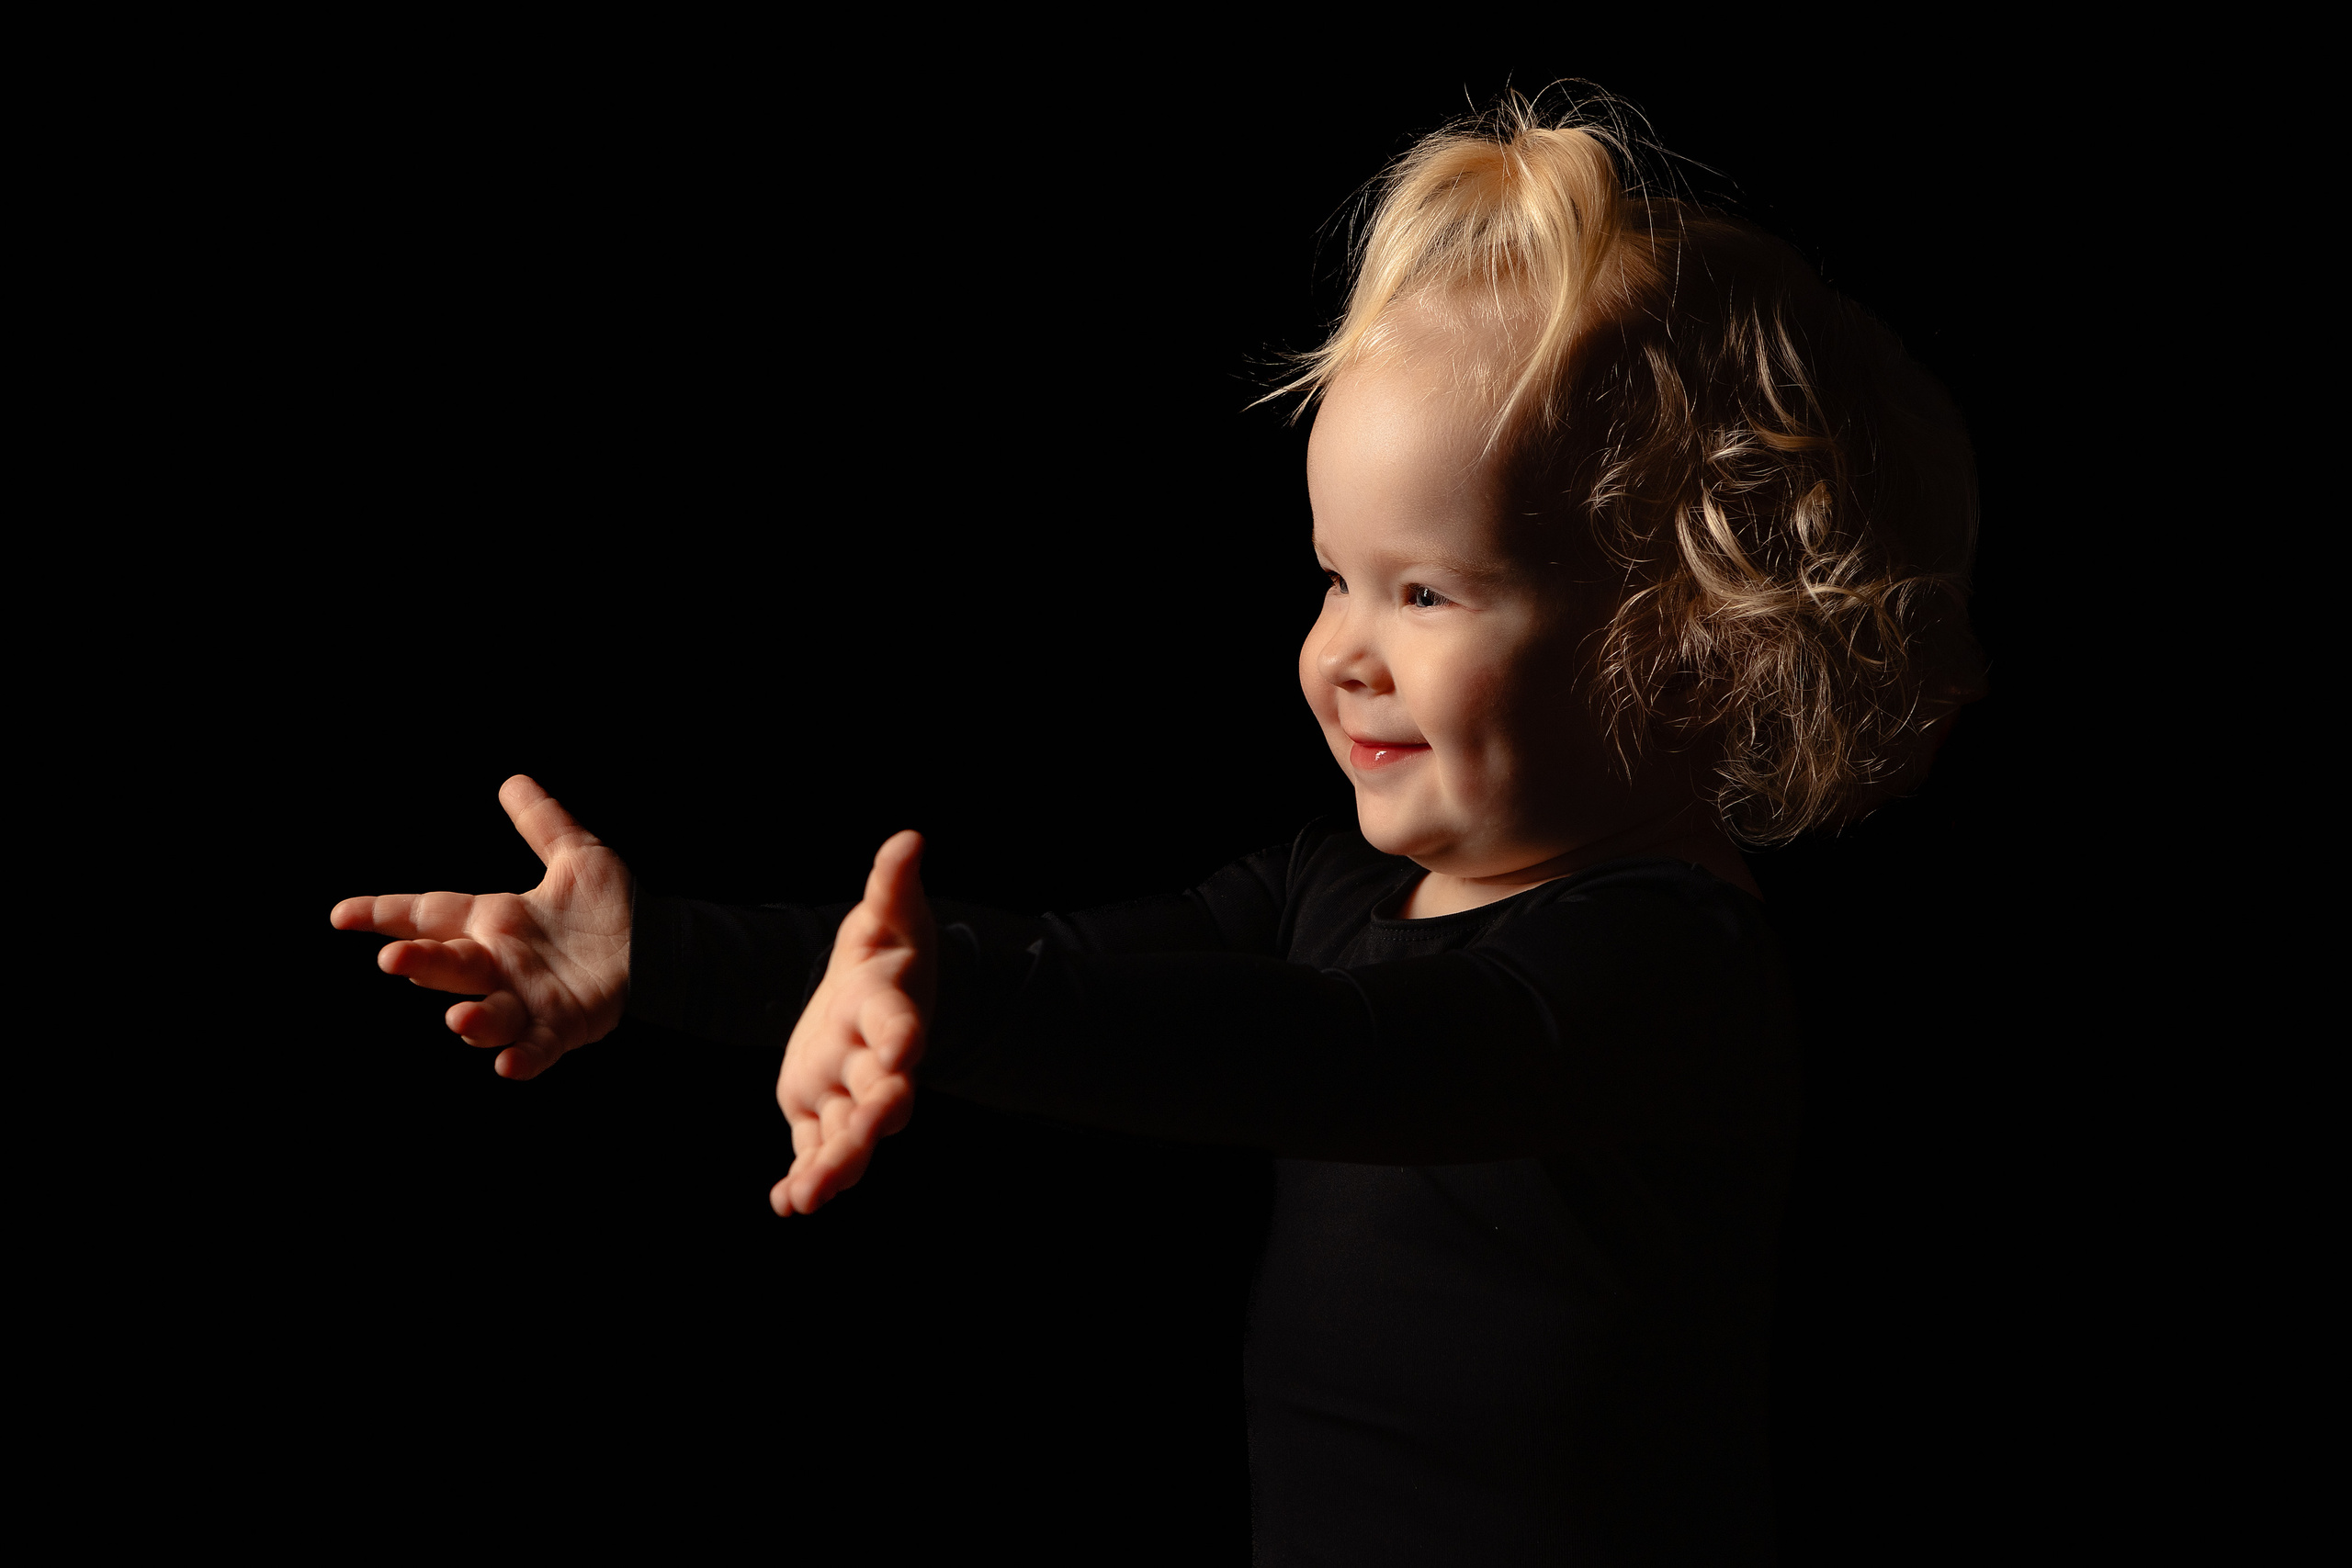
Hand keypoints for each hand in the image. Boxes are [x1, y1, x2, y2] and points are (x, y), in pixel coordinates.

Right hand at [330, 775, 633, 1078]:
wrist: (660, 945)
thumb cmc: (613, 907)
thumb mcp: (578, 856)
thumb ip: (543, 823)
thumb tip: (512, 781)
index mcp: (495, 922)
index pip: (430, 913)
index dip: (385, 913)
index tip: (341, 915)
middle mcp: (502, 964)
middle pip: (450, 964)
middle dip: (421, 964)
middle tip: (392, 961)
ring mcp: (530, 1000)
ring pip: (488, 1013)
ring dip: (472, 1020)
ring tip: (459, 1019)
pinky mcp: (564, 1027)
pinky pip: (536, 1048)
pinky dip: (521, 1058)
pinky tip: (506, 1065)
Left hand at [773, 830, 935, 1215]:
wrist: (875, 995)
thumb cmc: (888, 950)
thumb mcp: (889, 914)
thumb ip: (893, 884)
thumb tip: (908, 839)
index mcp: (888, 1009)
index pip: (900, 1023)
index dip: (902, 1036)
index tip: (906, 1050)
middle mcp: (874, 1059)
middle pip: (882, 1096)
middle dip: (874, 1119)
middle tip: (870, 1138)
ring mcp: (849, 1090)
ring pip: (847, 1135)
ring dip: (833, 1166)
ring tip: (809, 1196)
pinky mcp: (819, 1109)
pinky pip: (814, 1148)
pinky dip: (803, 1176)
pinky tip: (785, 1203)